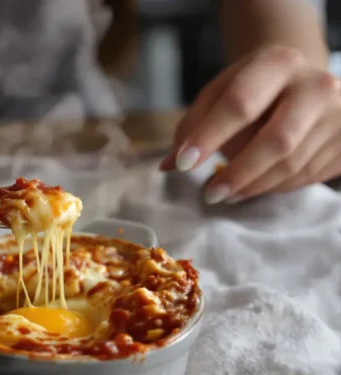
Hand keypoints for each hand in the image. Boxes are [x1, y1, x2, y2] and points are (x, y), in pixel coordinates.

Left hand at [161, 45, 340, 203]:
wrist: (302, 82)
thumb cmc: (252, 89)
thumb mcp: (220, 93)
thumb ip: (192, 125)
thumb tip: (168, 165)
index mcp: (277, 64)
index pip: (239, 104)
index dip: (209, 136)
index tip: (183, 164)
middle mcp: (315, 85)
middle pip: (276, 141)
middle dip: (238, 173)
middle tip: (209, 193)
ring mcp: (337, 115)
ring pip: (292, 165)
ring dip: (253, 187)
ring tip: (225, 194)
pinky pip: (306, 176)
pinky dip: (273, 188)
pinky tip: (253, 188)